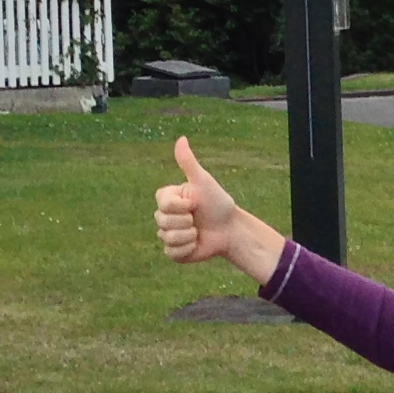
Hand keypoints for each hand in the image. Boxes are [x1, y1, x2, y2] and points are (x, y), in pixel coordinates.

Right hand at [154, 138, 244, 265]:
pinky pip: (172, 253)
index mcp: (168, 198)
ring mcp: (168, 234)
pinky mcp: (175, 252)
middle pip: (162, 221)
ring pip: (166, 238)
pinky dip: (187, 249)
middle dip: (186, 221)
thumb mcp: (203, 182)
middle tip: (198, 218)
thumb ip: (189, 163)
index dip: (180, 205)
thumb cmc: (218, 203)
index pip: (162, 203)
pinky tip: (196, 243)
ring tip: (198, 231)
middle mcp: (165, 216)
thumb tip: (181, 138)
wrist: (231, 229)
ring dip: (188, 235)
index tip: (195, 203)